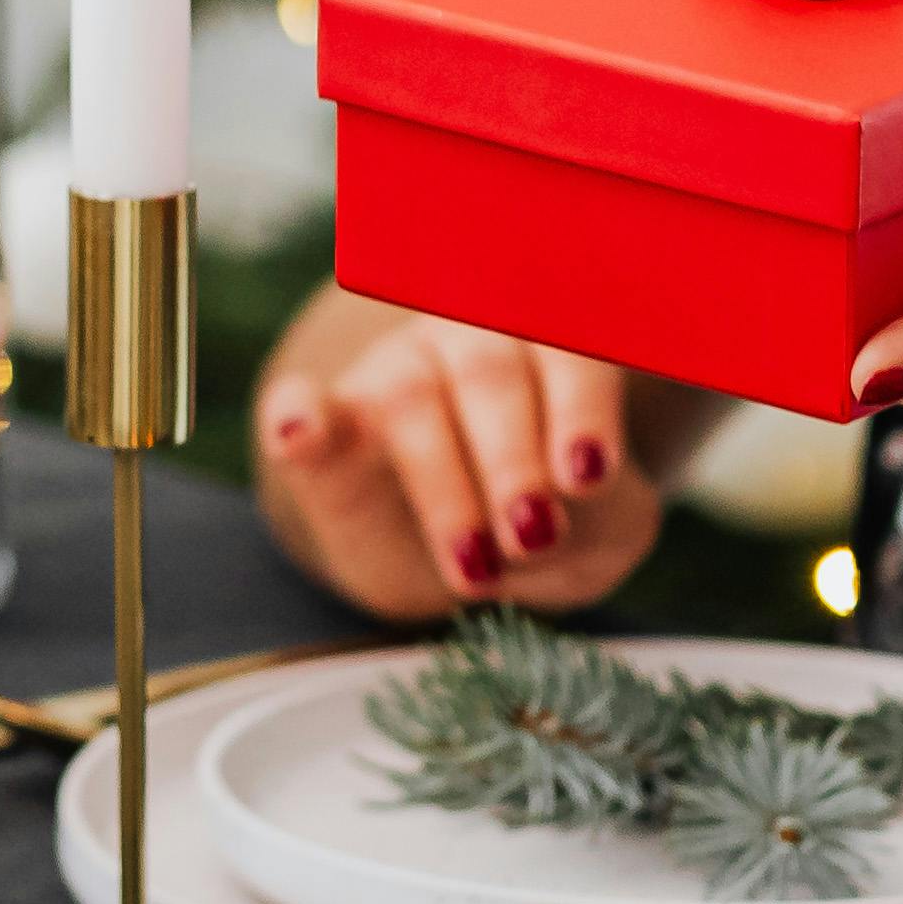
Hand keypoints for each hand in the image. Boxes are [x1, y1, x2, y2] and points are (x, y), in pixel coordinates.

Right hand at [251, 284, 665, 616]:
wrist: (462, 564)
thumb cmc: (549, 524)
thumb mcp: (602, 534)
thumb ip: (604, 511)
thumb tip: (566, 503)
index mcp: (552, 344)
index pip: (570, 349)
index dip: (582, 407)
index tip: (587, 478)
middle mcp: (471, 337)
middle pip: (488, 371)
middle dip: (512, 461)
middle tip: (533, 537)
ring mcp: (391, 370)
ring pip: (409, 395)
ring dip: (443, 485)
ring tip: (474, 566)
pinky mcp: (321, 420)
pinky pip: (300, 402)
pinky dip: (298, 414)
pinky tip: (297, 434)